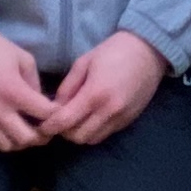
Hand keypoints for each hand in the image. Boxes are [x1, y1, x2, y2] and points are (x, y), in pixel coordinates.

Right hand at [0, 21, 58, 150]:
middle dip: (41, 136)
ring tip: (25, 130)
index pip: (45, 114)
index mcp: (14, 91)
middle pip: (27, 139)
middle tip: (45, 127)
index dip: (57, 114)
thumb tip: (41, 105)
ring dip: (20, 142)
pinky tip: (3, 132)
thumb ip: (35, 84)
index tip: (58, 111)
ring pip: (6, 146)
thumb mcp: (24, 59)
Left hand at [39, 28, 168, 147]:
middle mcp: (109, 111)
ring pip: (91, 139)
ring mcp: (121, 118)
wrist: (149, 51)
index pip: (65, 121)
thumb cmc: (113, 51)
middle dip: (64, 131)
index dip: (49, 126)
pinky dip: (94, 130)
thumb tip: (55, 107)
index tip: (41, 125)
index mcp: (95, 94)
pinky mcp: (129, 121)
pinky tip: (92, 117)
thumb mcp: (84, 62)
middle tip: (59, 120)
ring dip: (79, 133)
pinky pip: (105, 134)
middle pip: (77, 137)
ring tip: (76, 119)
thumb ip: (67, 87)